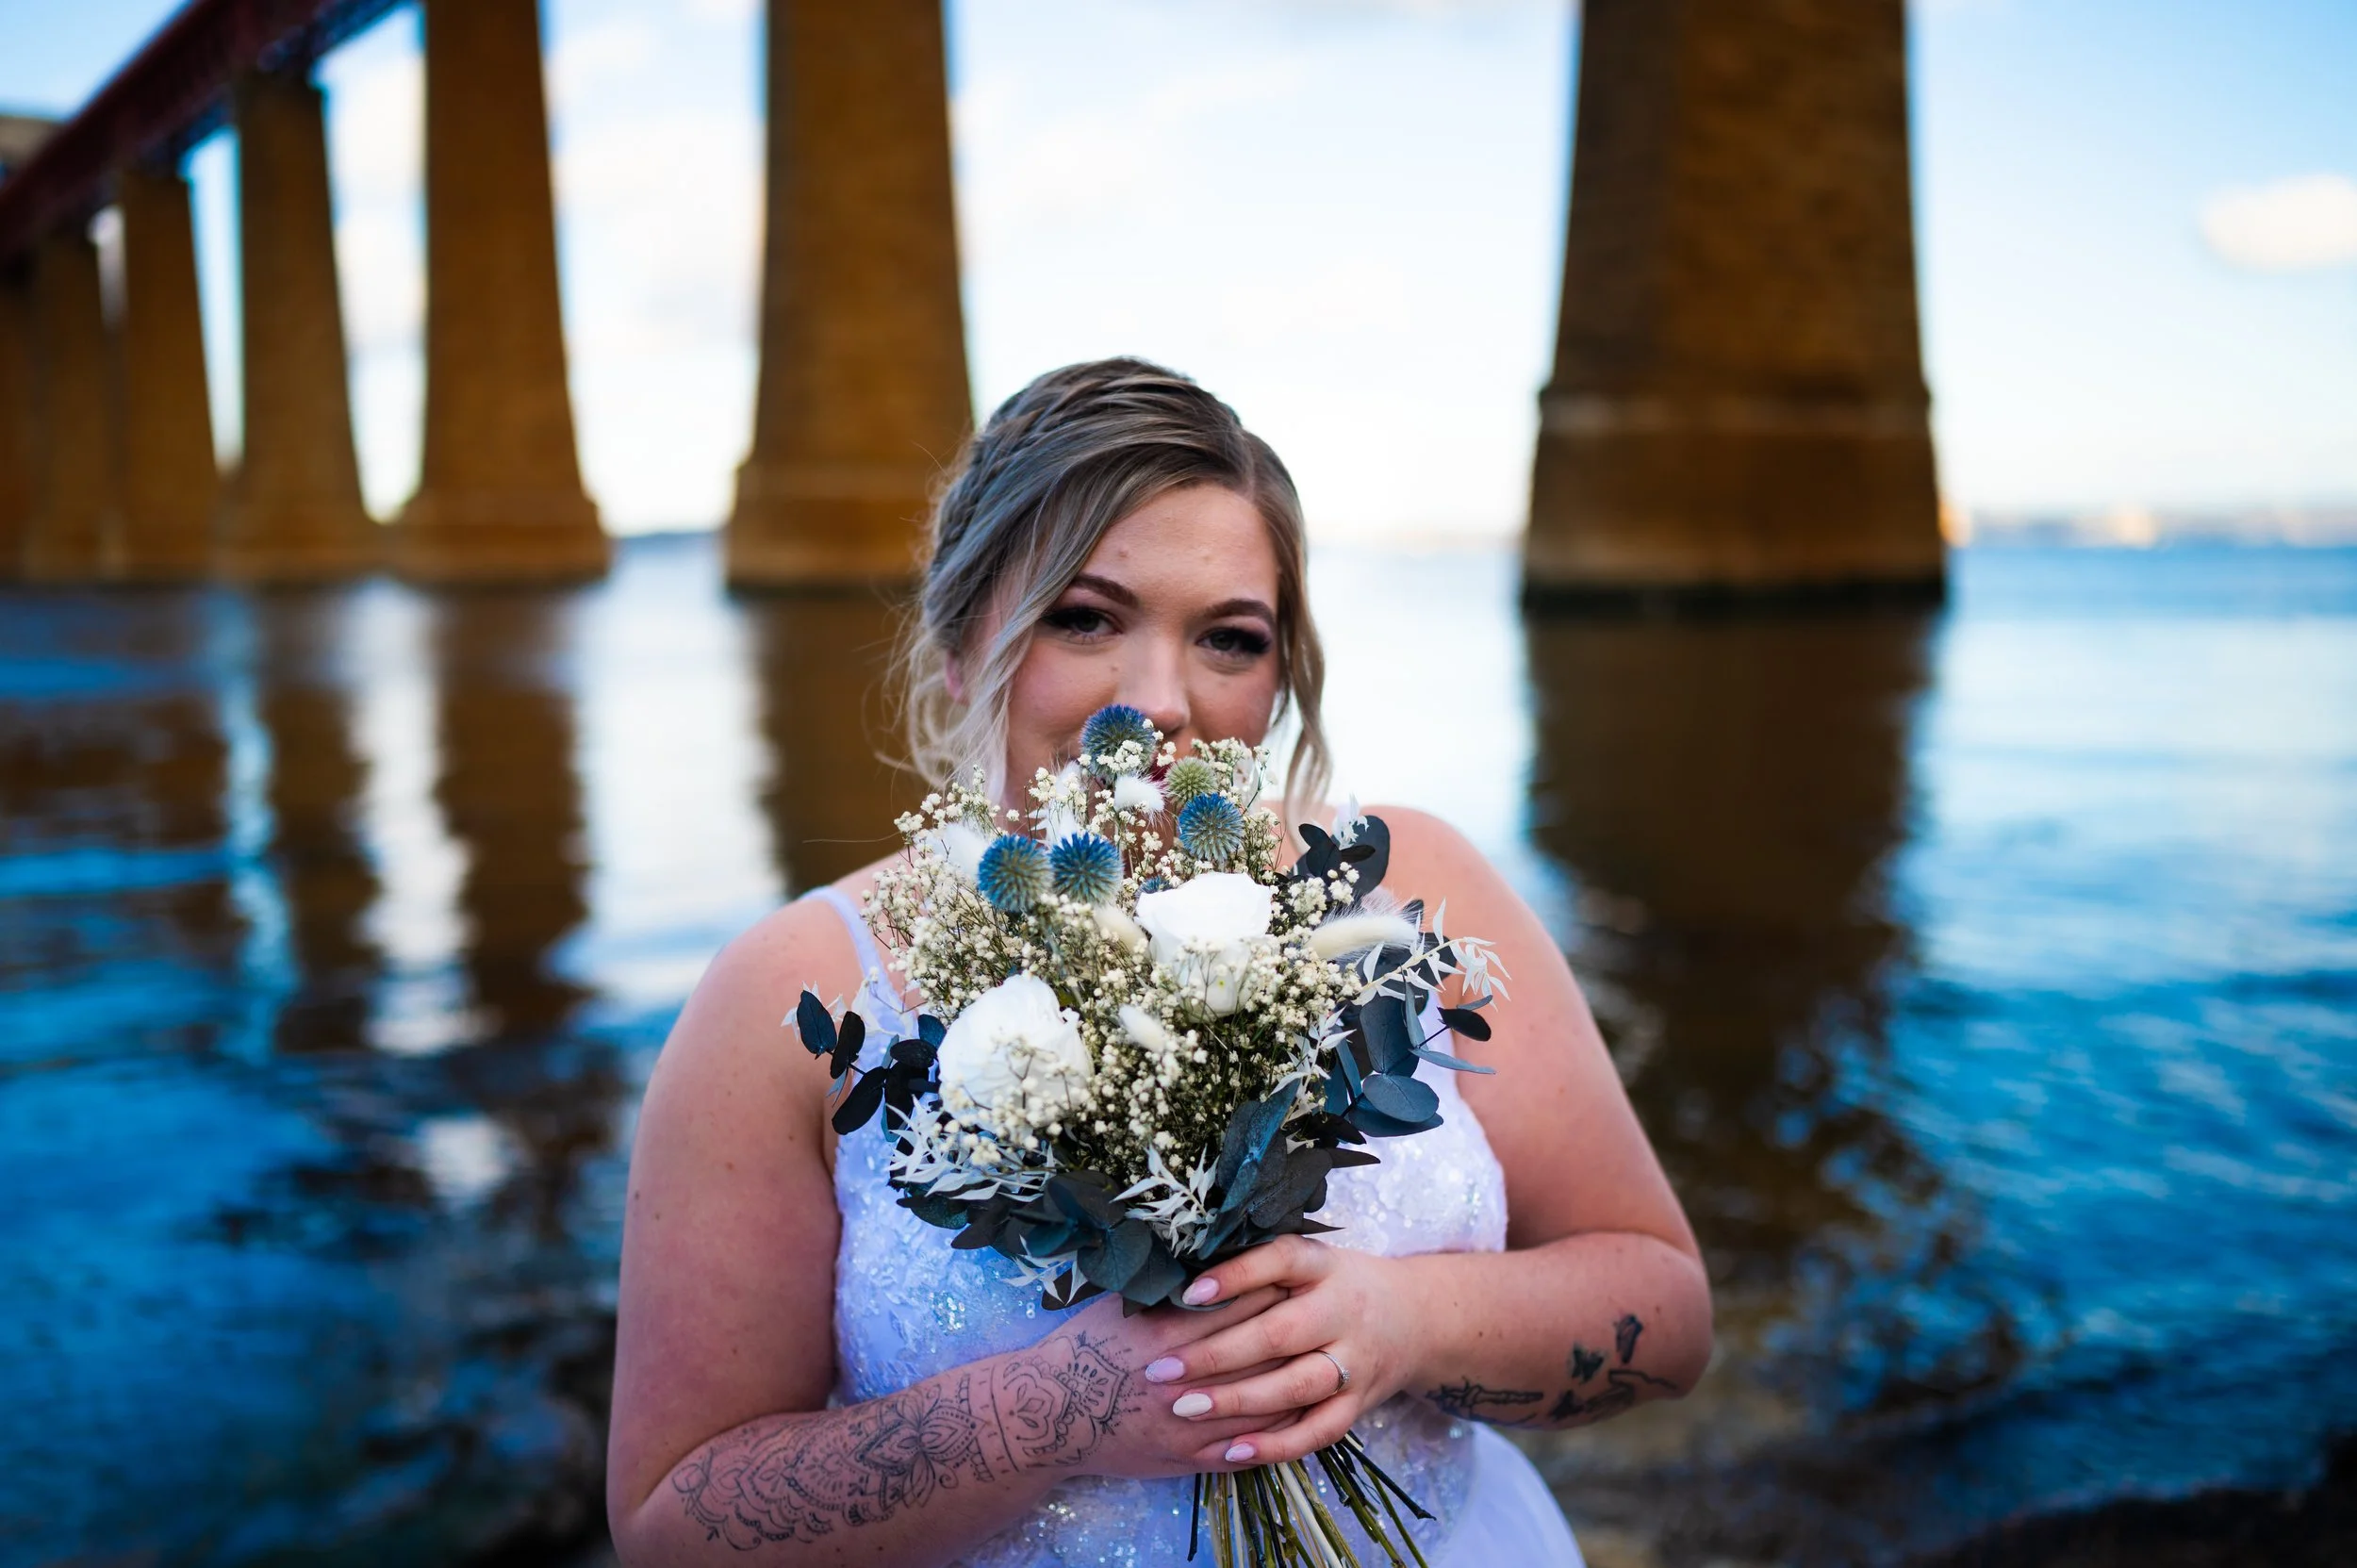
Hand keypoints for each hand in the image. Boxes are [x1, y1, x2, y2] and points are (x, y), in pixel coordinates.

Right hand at [1058, 1287, 1305, 1480]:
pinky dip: (1278, 1431)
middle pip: (1263, 1352)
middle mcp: (1185, 1379)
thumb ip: (1167, 1287)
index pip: (1242, 1306)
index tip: (1297, 1275)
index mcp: (1169, 1334)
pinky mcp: (1188, 1457)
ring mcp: (1189, 1424)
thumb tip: (1212, 1259)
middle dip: (1297, 1331)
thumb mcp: (1121, 1304)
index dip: (1276, 1288)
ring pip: (1265, 1403)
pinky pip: (1248, 1446)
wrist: (1048, 1413)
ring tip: (1323, 1360)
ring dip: (1298, 1382)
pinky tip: (1298, 1413)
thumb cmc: (1082, 1349)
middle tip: (1320, 1313)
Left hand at [1142, 1236, 1414, 1468]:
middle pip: (1280, 1333)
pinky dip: (1276, 1445)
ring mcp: (1355, 1361)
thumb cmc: (1335, 1284)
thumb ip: (1256, 1265)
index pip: (1281, 1260)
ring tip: (1184, 1408)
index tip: (1188, 1294)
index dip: (1236, 1276)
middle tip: (1160, 1370)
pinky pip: (1318, 1430)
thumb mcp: (1309, 1259)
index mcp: (1323, 1266)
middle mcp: (1342, 1311)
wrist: (1414, 1317)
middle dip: (1216, 1354)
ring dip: (1237, 1401)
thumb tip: (1176, 1275)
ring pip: (1296, 1386)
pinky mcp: (1359, 1403)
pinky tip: (1230, 1451)